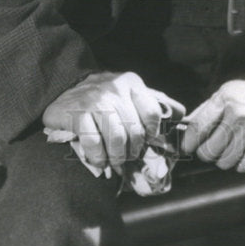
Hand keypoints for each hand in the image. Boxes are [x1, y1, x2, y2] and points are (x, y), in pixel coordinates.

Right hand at [42, 71, 184, 173]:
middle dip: (133, 150)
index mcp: (131, 83)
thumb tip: (181, 113)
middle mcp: (115, 89)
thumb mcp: (130, 92)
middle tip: (128, 157)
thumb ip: (154, 101)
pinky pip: (94, 142)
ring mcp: (95, 100)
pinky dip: (98, 157)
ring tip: (115, 161)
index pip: (152, 112)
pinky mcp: (77, 114)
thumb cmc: (103, 95)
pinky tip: (99, 160)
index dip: (152, 133)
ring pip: (117, 138)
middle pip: (135, 130)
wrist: (63, 88)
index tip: (146, 141)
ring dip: (117, 157)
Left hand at [180, 79, 244, 172]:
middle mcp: (239, 115)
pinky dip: (241, 162)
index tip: (188, 148)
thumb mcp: (228, 93)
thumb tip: (186, 127)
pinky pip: (243, 166)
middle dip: (206, 153)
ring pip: (224, 162)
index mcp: (227, 99)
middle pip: (209, 150)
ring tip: (232, 147)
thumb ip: (206, 109)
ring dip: (225, 159)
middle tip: (211, 149)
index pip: (199, 127)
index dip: (190, 142)